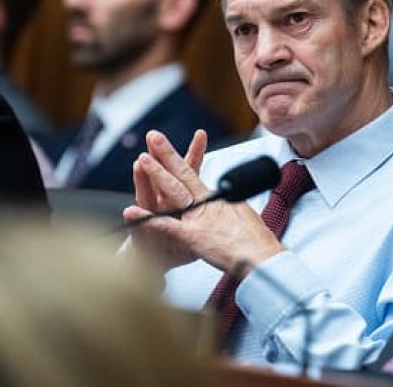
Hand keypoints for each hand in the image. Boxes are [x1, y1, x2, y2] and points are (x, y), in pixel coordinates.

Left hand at [125, 130, 283, 273]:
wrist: (262, 256)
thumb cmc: (257, 240)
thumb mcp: (242, 214)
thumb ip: (226, 205)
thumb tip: (223, 199)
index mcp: (216, 199)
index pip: (192, 173)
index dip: (177, 157)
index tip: (165, 144)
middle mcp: (206, 203)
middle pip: (183, 173)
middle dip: (166, 153)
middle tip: (153, 136)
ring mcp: (198, 218)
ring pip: (173, 191)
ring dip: (157, 174)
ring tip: (142, 159)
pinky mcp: (192, 237)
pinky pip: (166, 225)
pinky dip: (146, 219)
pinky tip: (130, 212)